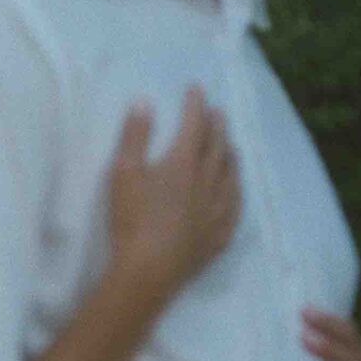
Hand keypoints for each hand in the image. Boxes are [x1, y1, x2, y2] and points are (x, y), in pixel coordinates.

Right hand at [106, 89, 240, 301]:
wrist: (148, 271)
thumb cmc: (132, 220)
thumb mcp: (123, 172)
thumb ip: (135, 136)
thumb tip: (144, 102)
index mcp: (183, 163)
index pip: (195, 125)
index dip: (196, 105)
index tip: (196, 90)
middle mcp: (207, 182)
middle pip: (218, 147)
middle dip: (218, 126)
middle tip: (218, 113)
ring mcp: (217, 210)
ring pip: (231, 175)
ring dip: (231, 155)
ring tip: (230, 145)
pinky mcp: (218, 236)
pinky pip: (235, 208)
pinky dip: (236, 191)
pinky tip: (236, 191)